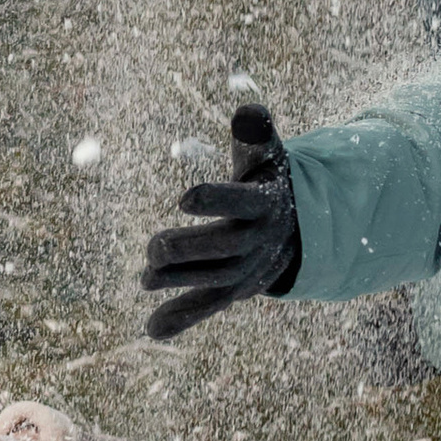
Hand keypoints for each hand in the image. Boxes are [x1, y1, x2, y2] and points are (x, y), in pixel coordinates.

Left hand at [141, 102, 300, 340]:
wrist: (295, 229)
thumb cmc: (268, 180)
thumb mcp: (267, 155)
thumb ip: (255, 134)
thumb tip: (247, 112)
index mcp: (265, 203)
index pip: (241, 202)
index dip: (216, 200)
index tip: (184, 197)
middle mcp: (258, 240)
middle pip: (225, 248)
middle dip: (189, 249)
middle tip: (154, 248)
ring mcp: (247, 269)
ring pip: (214, 280)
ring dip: (179, 282)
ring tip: (144, 279)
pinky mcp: (233, 291)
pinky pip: (209, 307)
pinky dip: (182, 319)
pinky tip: (152, 329)